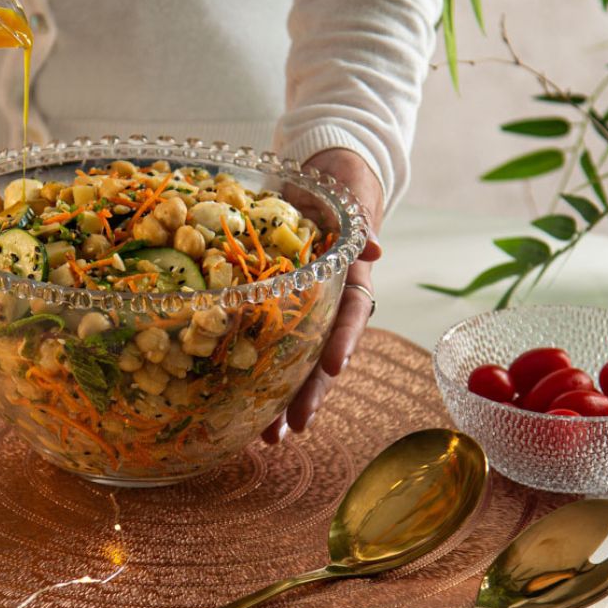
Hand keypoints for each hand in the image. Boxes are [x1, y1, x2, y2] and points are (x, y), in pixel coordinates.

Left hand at [262, 148, 382, 443]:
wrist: (322, 172)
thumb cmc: (342, 186)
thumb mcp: (354, 198)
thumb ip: (361, 220)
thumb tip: (374, 245)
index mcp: (351, 278)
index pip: (350, 315)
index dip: (342, 341)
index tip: (333, 369)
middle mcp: (329, 301)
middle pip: (320, 355)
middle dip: (307, 393)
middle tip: (290, 429)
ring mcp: (302, 305)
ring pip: (294, 360)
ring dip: (280, 397)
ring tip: (264, 435)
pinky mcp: (274, 301)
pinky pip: (262, 339)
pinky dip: (251, 368)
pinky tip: (234, 399)